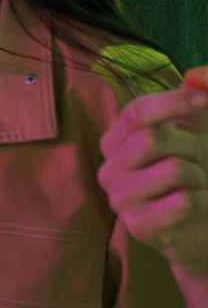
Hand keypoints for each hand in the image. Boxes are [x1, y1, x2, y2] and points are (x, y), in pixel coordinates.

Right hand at [98, 72, 207, 274]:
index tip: (205, 101)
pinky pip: (184, 201)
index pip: (137, 112)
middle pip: (152, 138)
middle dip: (190, 146)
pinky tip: (198, 209)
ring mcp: (120, 199)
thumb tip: (198, 78)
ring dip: (200, 176)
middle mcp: (109, 168)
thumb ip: (195, 100)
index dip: (174, 102)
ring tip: (196, 188)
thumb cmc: (198, 175)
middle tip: (198, 161)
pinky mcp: (139, 226)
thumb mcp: (196, 132)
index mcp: (116, 141)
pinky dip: (204, 202)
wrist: (204, 228)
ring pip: (175, 169)